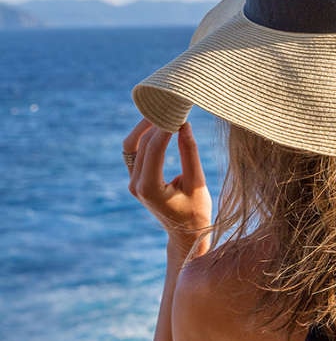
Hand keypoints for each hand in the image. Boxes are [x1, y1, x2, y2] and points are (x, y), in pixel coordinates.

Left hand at [123, 119, 212, 256]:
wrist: (185, 235)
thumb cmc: (196, 212)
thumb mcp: (197, 183)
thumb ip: (190, 153)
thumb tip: (184, 124)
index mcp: (149, 188)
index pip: (154, 148)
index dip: (166, 126)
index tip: (179, 110)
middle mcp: (136, 184)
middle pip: (141, 143)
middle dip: (155, 122)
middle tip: (171, 105)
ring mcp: (133, 182)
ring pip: (134, 145)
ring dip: (147, 127)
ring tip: (164, 110)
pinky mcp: (136, 179)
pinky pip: (135, 151)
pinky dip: (146, 137)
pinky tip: (160, 124)